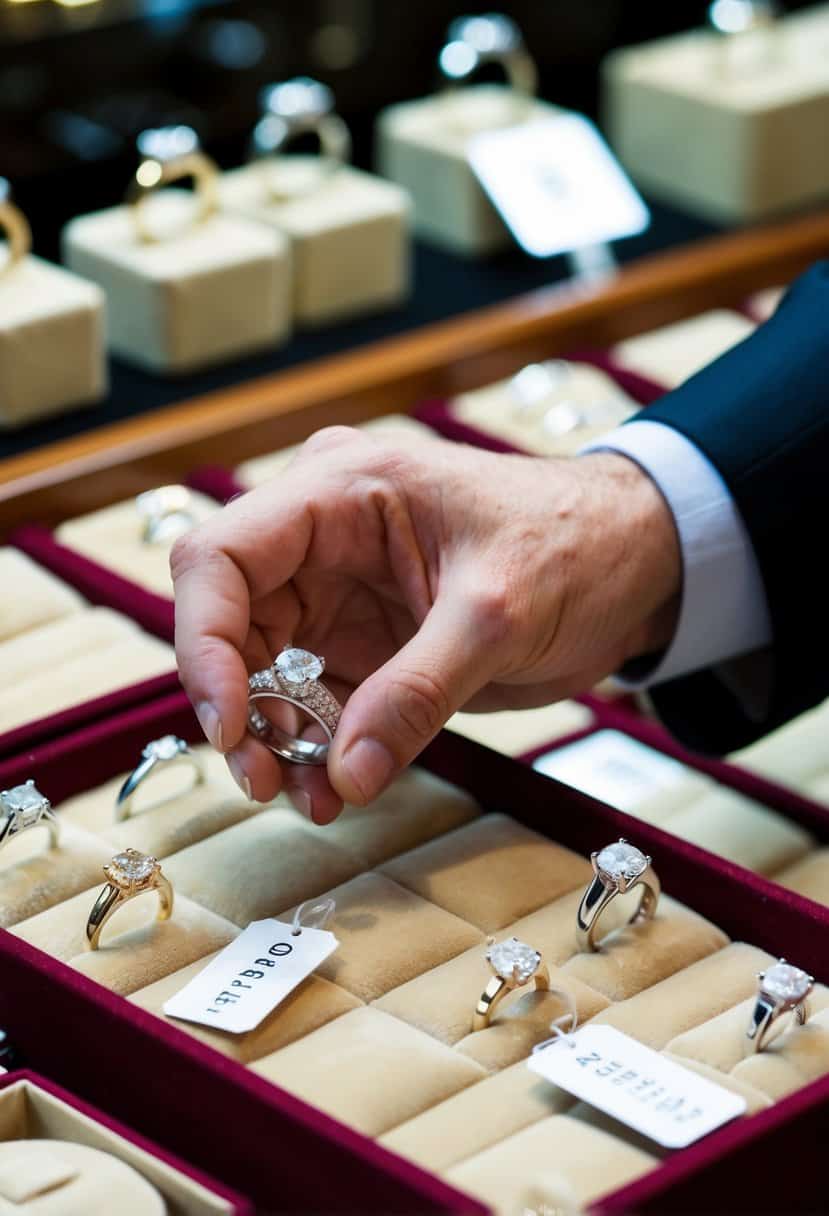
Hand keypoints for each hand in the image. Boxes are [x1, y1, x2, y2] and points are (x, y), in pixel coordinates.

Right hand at [171, 425, 679, 821]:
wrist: (638, 562)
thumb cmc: (576, 546)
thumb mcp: (499, 615)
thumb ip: (419, 692)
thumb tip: (345, 774)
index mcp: (340, 489)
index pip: (222, 557)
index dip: (204, 643)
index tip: (230, 725)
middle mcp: (323, 536)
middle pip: (230, 621)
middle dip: (237, 704)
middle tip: (263, 780)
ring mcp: (340, 590)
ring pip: (263, 668)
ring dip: (273, 738)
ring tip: (307, 797)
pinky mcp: (365, 640)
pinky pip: (314, 698)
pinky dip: (314, 746)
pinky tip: (335, 788)